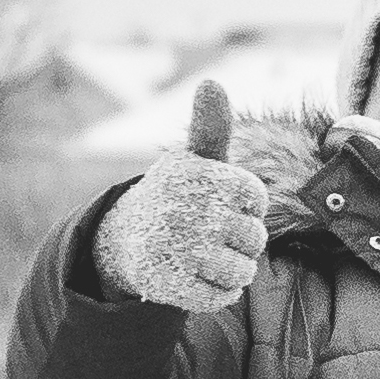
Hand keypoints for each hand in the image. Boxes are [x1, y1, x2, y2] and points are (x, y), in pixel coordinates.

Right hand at [94, 81, 266, 310]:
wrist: (123, 240)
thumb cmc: (176, 196)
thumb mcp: (192, 159)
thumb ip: (210, 127)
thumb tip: (210, 81)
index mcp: (195, 176)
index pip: (255, 199)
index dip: (246, 206)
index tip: (221, 201)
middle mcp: (185, 210)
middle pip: (254, 238)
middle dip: (241, 239)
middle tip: (211, 231)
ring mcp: (177, 249)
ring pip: (242, 271)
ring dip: (232, 268)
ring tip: (207, 254)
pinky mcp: (169, 285)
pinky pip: (222, 297)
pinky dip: (217, 291)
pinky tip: (197, 275)